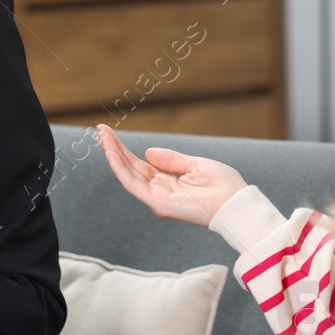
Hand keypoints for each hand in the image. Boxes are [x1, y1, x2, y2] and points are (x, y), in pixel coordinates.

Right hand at [95, 123, 247, 226]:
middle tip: (99, 131)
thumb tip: (148, 152)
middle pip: (129, 168)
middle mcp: (158, 192)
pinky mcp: (157, 203)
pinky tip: (111, 153)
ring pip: (127, 174)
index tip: (111, 132)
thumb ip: (171, 159)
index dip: (125, 149)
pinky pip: (133, 184)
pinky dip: (120, 168)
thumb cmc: (223, 186)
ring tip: (101, 137)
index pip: (140, 165)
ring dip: (113, 155)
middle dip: (113, 149)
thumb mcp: (195, 164)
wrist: (235, 202)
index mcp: (167, 183)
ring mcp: (156, 198)